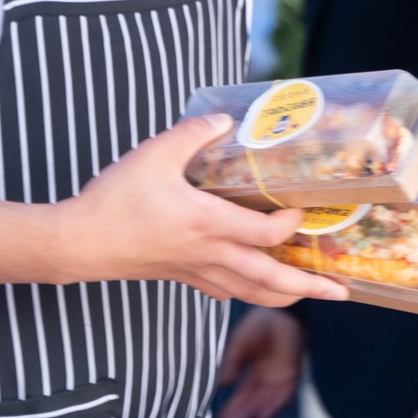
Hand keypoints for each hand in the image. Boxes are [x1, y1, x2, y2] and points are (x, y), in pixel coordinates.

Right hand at [57, 115, 347, 304]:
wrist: (78, 242)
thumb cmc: (114, 201)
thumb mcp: (152, 155)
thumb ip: (190, 134)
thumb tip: (223, 120)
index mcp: (208, 223)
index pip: (266, 232)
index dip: (290, 224)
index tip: (303, 211)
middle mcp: (209, 253)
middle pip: (269, 279)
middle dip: (308, 287)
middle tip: (339, 292)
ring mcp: (194, 270)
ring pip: (249, 293)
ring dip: (282, 297)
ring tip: (304, 296)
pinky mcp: (178, 275)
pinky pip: (222, 291)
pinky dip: (243, 292)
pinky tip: (245, 286)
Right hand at [216, 307, 302, 417]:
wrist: (283, 313)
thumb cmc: (262, 322)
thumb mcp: (240, 342)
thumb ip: (232, 362)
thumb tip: (223, 384)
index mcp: (254, 368)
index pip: (243, 392)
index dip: (233, 405)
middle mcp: (267, 377)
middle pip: (253, 399)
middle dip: (241, 412)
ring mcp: (279, 377)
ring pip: (266, 400)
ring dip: (254, 412)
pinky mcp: (291, 374)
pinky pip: (283, 395)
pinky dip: (273, 406)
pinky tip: (262, 416)